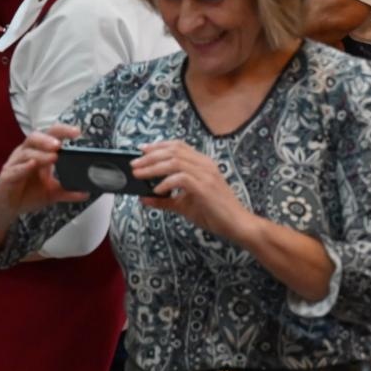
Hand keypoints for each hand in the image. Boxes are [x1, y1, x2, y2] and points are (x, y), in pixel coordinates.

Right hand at [0, 123, 89, 218]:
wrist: (6, 207)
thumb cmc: (26, 194)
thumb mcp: (52, 193)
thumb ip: (68, 191)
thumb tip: (86, 192)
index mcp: (37, 153)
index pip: (50, 136)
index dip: (62, 131)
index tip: (77, 132)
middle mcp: (25, 155)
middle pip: (34, 138)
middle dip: (48, 139)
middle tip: (60, 144)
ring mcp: (14, 165)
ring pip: (25, 153)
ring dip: (40, 154)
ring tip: (53, 156)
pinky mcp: (6, 177)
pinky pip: (14, 169)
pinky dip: (23, 167)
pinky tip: (32, 165)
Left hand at [135, 140, 249, 239]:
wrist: (237, 224)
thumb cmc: (213, 213)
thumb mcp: (183, 205)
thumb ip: (164, 200)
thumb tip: (143, 198)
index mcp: (202, 164)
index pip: (178, 146)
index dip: (158, 146)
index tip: (141, 149)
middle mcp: (205, 165)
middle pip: (173, 151)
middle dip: (150, 156)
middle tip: (134, 164)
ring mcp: (206, 175)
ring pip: (174, 162)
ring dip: (153, 167)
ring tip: (139, 175)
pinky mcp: (205, 187)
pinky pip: (181, 178)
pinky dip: (166, 183)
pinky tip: (157, 190)